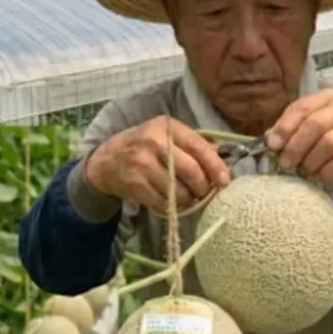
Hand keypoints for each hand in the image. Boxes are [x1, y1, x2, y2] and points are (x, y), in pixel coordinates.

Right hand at [84, 117, 230, 213]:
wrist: (107, 160)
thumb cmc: (144, 146)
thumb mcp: (167, 135)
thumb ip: (194, 145)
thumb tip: (223, 161)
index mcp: (167, 127)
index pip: (198, 147)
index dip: (215, 166)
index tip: (225, 181)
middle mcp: (154, 142)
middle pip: (191, 171)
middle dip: (203, 187)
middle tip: (204, 192)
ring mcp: (142, 164)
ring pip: (178, 191)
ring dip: (188, 200)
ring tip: (188, 197)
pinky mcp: (135, 184)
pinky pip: (163, 203)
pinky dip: (172, 207)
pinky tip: (171, 201)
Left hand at [266, 90, 332, 203]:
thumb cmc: (325, 145)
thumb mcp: (304, 134)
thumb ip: (287, 132)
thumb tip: (268, 139)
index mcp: (327, 98)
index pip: (302, 107)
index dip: (285, 127)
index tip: (273, 145)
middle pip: (315, 124)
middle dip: (296, 147)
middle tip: (285, 163)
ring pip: (330, 142)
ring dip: (311, 161)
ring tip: (304, 171)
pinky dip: (327, 171)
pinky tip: (320, 176)